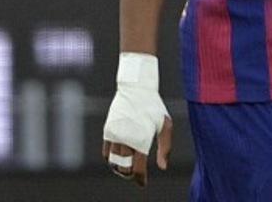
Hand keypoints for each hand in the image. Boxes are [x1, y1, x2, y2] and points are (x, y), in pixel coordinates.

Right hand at [101, 57, 172, 186]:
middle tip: (136, 175)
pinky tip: (118, 160)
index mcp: (142, 139)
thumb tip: (162, 167)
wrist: (136, 88)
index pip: (137, 168)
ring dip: (120, 169)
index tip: (143, 184)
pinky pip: (106, 153)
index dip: (140, 179)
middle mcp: (126, 139)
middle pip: (124, 168)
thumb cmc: (154, 107)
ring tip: (127, 169)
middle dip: (130, 175)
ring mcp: (115, 135)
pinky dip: (110, 160)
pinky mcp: (107, 131)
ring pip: (113, 163)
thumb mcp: (165, 125)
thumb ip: (165, 147)